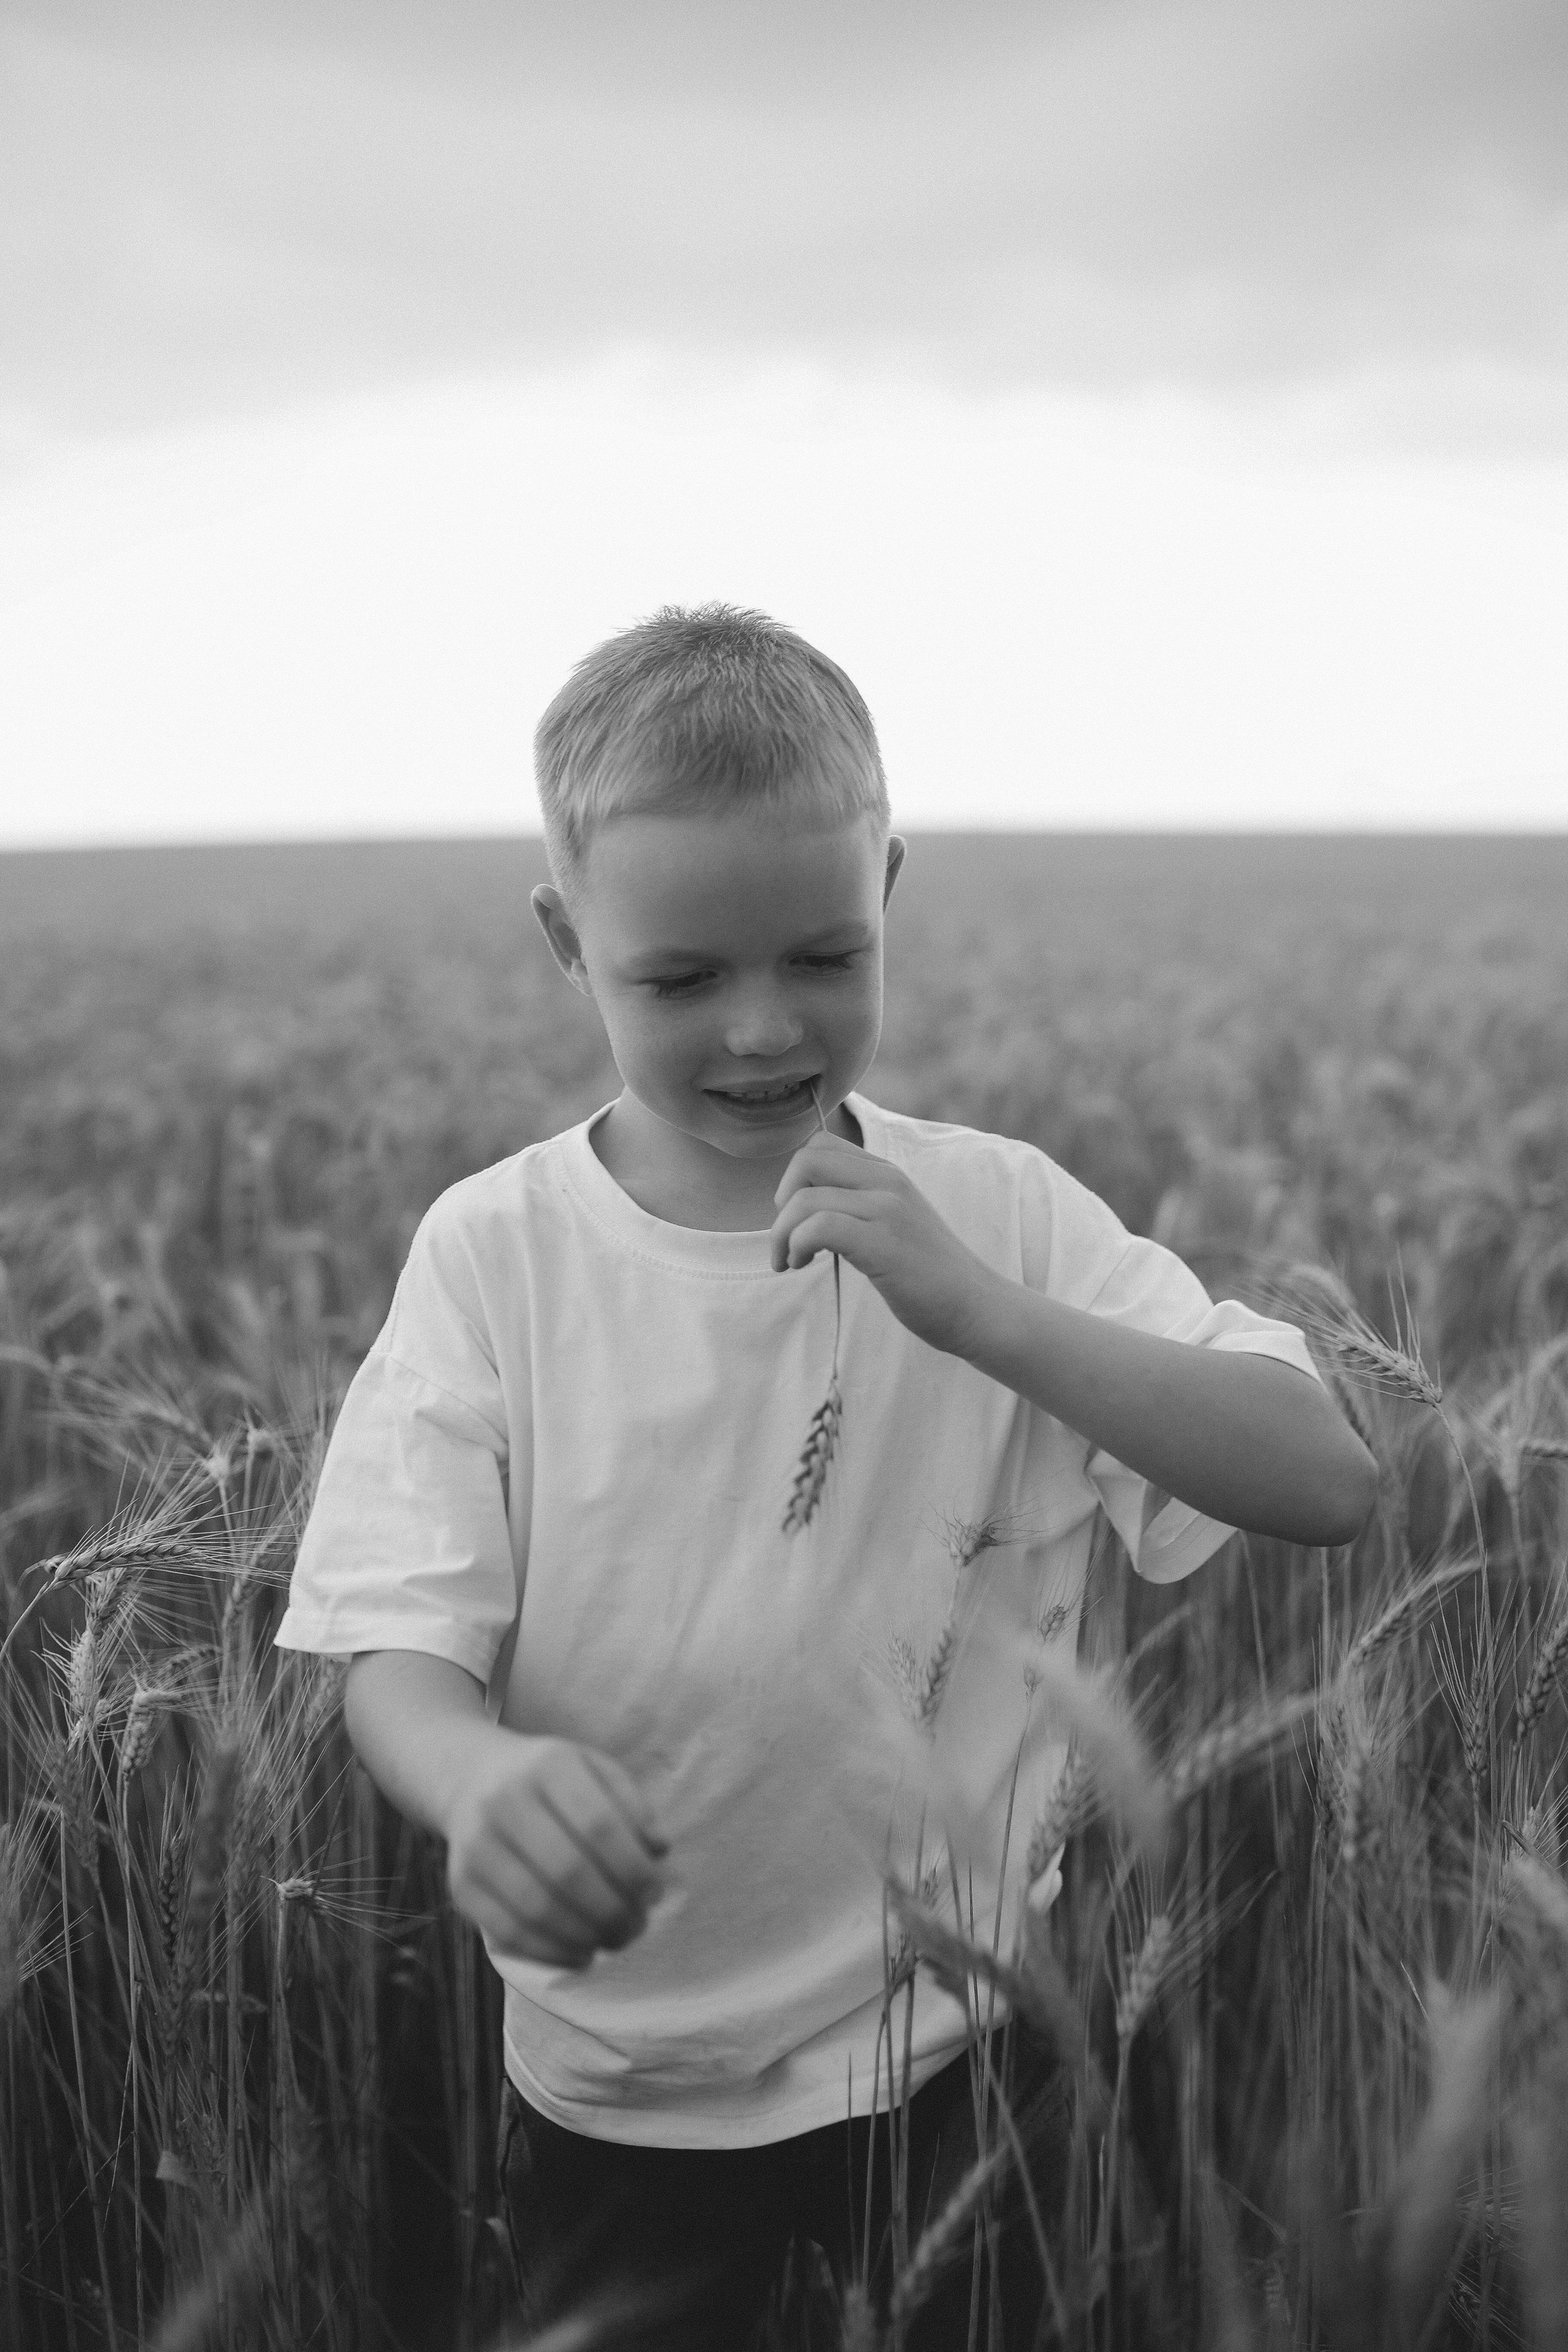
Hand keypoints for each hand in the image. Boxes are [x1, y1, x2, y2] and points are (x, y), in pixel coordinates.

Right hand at [444, 1733, 668, 1969]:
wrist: (473, 1779)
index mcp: (549, 1765)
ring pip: (537, 1908)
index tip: (654, 1894)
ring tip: (613, 1941)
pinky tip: (581, 1953)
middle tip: (637, 1927)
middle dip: (613, 1911)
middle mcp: (504, 1801)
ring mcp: (476, 1845)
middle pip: (568, 1871)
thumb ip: (633, 1805)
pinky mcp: (460, 1885)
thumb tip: (659, 1850)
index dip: (633, 1868)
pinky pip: (508, 1932)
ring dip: (586, 1936)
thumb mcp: (595, 1770)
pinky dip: (552, 1952)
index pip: (600, 1825)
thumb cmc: (552, 1782)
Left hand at [771, 1130, 1001, 1357]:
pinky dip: (797, 1245)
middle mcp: (887, 1182)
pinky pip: (820, 1226)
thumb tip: (803, 1208)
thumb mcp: (894, 1224)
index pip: (821, 1145)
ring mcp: (888, 1210)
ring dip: (782, 1234)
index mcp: (888, 1174)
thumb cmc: (929, 1275)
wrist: (977, 1307)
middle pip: (807, 1159)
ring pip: (805, 1198)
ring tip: (792, 1260)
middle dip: (781, 1201)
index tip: (799, 1218)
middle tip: (789, 1238)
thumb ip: (859, 1206)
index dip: (796, 1179)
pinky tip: (802, 1264)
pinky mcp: (884, 1244)